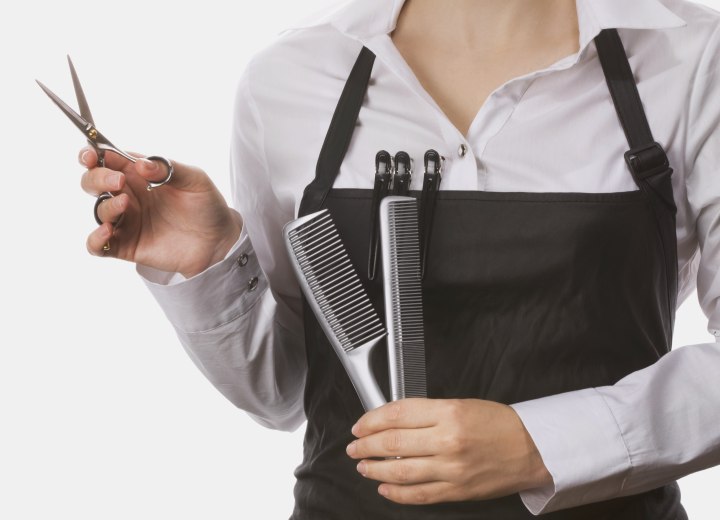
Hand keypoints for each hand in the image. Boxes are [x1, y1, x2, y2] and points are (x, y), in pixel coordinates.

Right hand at [79, 147, 241, 276]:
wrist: (219, 241)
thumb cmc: (207, 205)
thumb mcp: (194, 180)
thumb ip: (168, 169)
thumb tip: (141, 164)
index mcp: (139, 175)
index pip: (107, 160)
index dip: (93, 155)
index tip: (92, 155)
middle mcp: (129, 196)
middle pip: (93, 182)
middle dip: (97, 177)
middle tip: (118, 181)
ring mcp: (127, 222)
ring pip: (98, 211)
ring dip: (107, 206)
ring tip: (126, 205)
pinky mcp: (127, 246)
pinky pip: (98, 245)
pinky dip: (95, 239)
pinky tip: (107, 232)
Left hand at [347, 398, 552, 504]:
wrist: (532, 448)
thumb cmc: (498, 424)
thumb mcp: (461, 405)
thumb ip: (426, 413)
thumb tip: (391, 421)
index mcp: (448, 412)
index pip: (396, 414)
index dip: (371, 420)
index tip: (360, 425)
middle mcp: (447, 440)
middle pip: (392, 443)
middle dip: (365, 445)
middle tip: (354, 446)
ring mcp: (451, 468)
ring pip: (399, 471)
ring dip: (374, 469)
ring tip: (364, 466)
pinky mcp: (456, 490)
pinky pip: (418, 494)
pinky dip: (396, 493)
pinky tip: (385, 488)